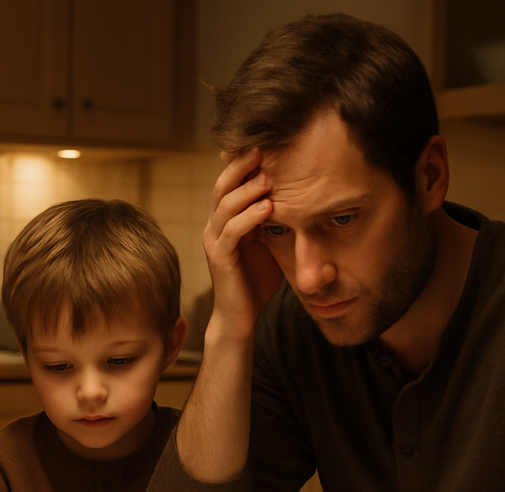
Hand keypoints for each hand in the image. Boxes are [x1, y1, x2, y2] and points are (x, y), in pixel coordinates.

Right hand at [203, 149, 281, 341]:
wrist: (242, 315)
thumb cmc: (258, 278)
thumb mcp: (272, 240)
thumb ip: (279, 217)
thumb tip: (309, 192)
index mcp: (227, 218)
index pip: (232, 181)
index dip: (246, 162)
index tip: (269, 141)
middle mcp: (216, 225)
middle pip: (223, 185)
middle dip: (242, 165)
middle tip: (263, 146)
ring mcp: (215, 240)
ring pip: (225, 205)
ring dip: (247, 189)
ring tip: (268, 176)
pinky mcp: (219, 258)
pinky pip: (231, 231)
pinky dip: (248, 217)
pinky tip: (268, 207)